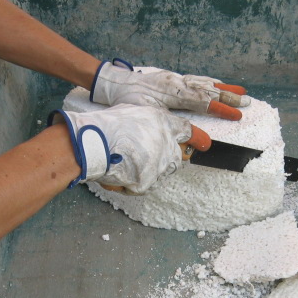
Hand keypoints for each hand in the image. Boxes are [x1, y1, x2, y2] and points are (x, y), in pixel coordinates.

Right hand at [48, 104, 195, 194]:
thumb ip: (150, 121)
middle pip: (178, 157)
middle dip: (168, 158)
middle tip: (148, 156)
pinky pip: (145, 186)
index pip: (188, 131)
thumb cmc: (107, 125)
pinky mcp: (148, 182)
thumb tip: (153, 129)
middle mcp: (167, 144)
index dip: (196, 138)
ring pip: (162, 172)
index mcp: (164, 123)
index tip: (204, 144)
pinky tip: (120, 173)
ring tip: (129, 162)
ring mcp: (159, 165)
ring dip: (151, 170)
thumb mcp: (133, 111)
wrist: (93, 142)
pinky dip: (134, 183)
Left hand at [90, 59, 250, 120]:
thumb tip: (190, 138)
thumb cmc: (129, 101)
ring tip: (241, 91)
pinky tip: (218, 84)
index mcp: (173, 92)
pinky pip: (196, 79)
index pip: (202, 101)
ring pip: (204, 82)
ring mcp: (176, 78)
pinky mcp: (173, 77)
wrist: (115, 83)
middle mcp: (178, 82)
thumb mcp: (147, 115)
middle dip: (229, 98)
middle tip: (248, 103)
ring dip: (223, 88)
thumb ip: (171, 125)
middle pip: (208, 89)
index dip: (221, 109)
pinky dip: (210, 82)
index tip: (237, 116)